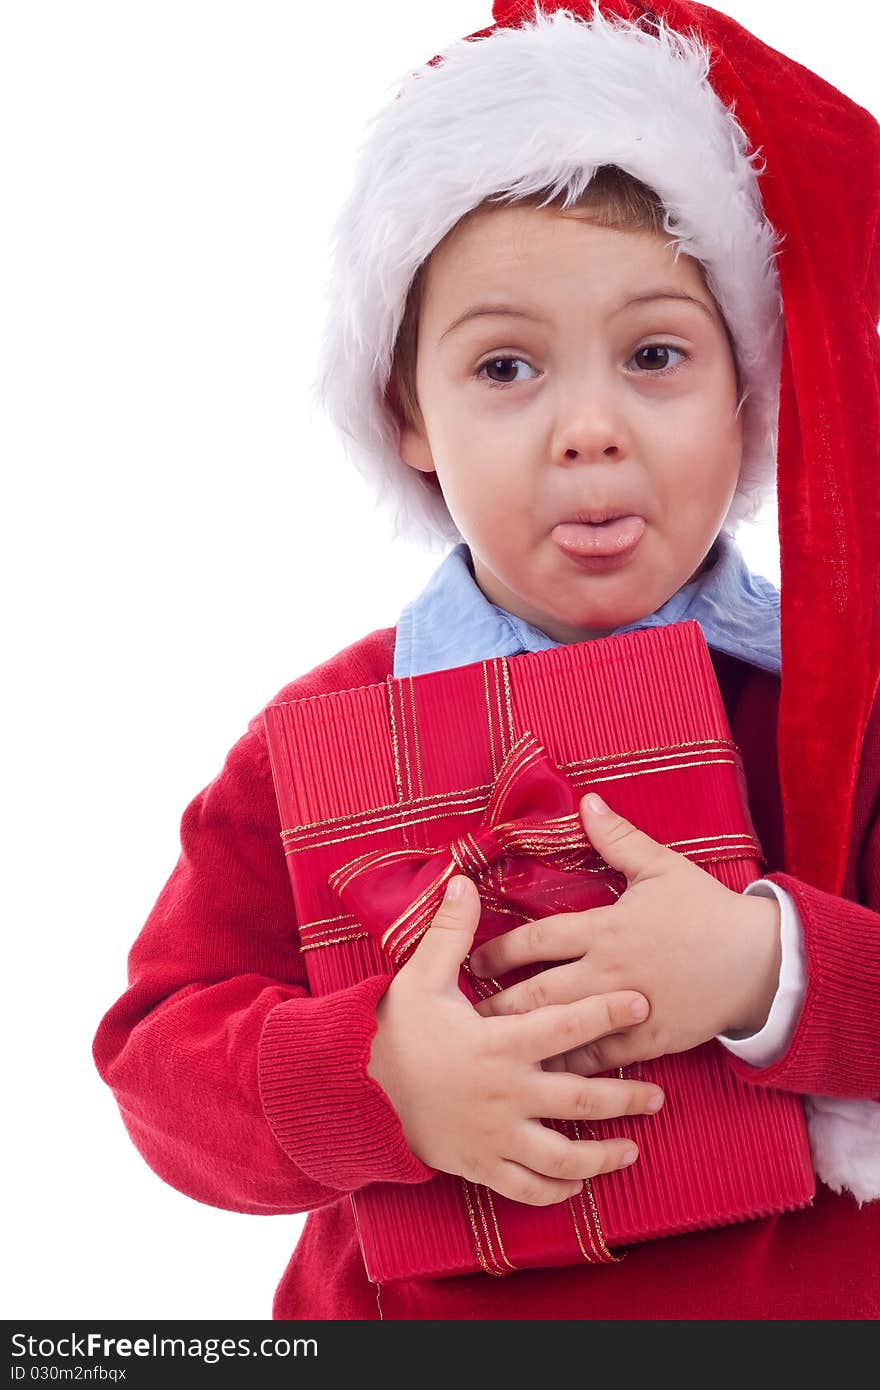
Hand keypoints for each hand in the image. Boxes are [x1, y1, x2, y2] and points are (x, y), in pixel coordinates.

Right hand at [367, 874, 665, 1205]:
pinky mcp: (480, 1165)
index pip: (566, 1025)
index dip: (607, 1012)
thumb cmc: (394, 1032)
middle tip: (657, 1095)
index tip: (641, 1003)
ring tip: (633, 1149)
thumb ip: (450, 932)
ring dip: (602, 1156)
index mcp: (498, 1043)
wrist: (356, 1092)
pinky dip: (556, 1189)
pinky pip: (527, 1187)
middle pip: (580, 1098)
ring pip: (563, 1155)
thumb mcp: (419, 978)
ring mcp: (495, 1136)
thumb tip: (462, 881)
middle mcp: (505, 1093)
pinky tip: (578, 1183)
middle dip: (625, 1097)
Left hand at [469, 793, 782, 1074]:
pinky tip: (543, 1074)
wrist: (758, 962)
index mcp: (606, 928)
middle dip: (497, 1002)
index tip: (471, 959)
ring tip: (490, 1046)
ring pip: (564, 1029)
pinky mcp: (648, 1040)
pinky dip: (570, 1067)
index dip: (500, 950)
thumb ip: (618, 839)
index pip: (538, 939)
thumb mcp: (662, 868)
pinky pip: (601, 1057)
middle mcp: (608, 971)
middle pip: (538, 992)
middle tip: (465, 1012)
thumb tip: (586, 802)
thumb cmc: (707, 911)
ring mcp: (626, 1010)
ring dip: (524, 1037)